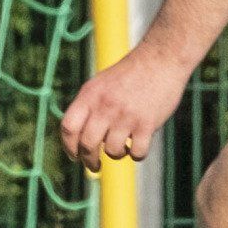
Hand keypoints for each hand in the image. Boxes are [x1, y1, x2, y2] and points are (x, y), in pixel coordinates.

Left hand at [61, 45, 189, 172]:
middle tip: (94, 166)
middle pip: (87, 144)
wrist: (159, 61)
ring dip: (116, 155)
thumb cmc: (128, 75)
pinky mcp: (147, 123)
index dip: (68, 146)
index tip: (73, 157)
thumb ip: (88, 107)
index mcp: (89, 96)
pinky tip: (137, 147)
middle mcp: (105, 107)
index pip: (68, 127)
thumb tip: (77, 138)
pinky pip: (138, 152)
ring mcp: (126, 116)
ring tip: (121, 148)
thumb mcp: (99, 84)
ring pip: (112, 151)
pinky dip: (137, 155)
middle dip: (89, 160)